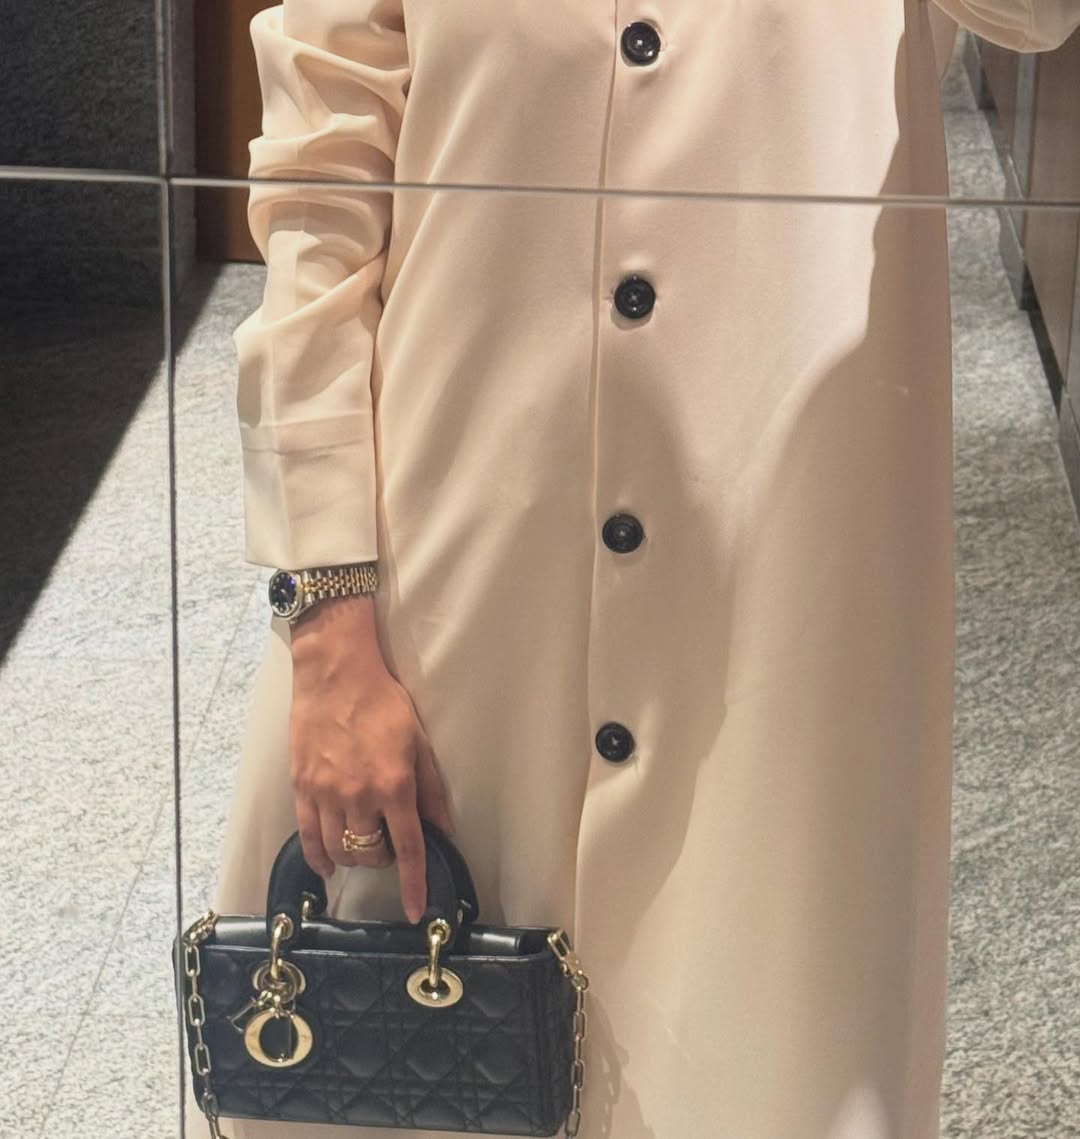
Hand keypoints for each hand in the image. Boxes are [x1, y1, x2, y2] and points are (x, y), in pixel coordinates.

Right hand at [286, 594, 454, 922]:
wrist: (335, 673)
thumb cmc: (382, 702)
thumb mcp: (419, 740)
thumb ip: (431, 788)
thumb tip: (442, 829)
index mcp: (394, 784)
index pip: (408, 847)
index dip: (413, 883)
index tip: (414, 910)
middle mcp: (359, 796)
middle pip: (371, 853)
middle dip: (385, 859)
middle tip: (391, 841)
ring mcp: (326, 793)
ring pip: (340, 850)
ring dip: (356, 857)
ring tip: (365, 844)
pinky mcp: (302, 787)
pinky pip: (308, 836)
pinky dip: (319, 856)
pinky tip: (328, 862)